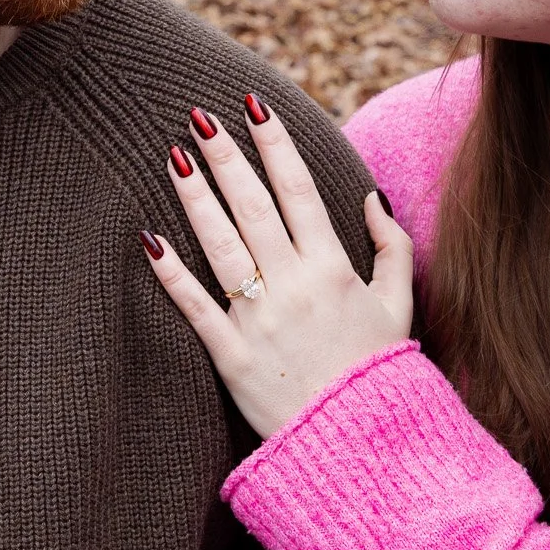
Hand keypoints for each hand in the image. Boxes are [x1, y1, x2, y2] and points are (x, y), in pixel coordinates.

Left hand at [141, 100, 412, 435]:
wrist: (362, 444)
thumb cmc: (378, 372)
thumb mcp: (398, 306)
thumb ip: (390, 248)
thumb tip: (371, 197)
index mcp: (334, 268)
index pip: (299, 190)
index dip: (276, 144)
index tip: (255, 105)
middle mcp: (295, 285)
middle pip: (254, 207)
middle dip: (227, 156)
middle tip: (198, 114)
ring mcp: (261, 320)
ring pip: (222, 246)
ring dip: (197, 198)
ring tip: (174, 156)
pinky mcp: (233, 357)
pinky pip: (197, 308)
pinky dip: (173, 275)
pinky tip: (150, 240)